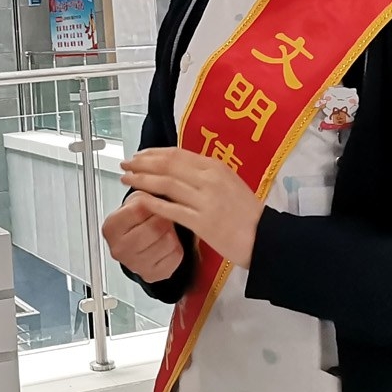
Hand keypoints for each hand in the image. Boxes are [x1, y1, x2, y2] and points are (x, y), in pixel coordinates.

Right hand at [102, 191, 185, 282]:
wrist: (139, 244)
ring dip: (171, 232)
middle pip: (155, 227)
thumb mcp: (135, 201)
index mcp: (111, 228)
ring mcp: (136, 264)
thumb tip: (158, 184)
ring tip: (163, 230)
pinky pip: (175, 256)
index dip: (152, 203)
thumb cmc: (138, 220)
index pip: (139, 209)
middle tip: (161, 217)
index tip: (152, 202)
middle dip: (163, 218)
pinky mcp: (152, 274)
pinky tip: (166, 243)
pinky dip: (176, 247)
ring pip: (168, 241)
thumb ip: (144, 193)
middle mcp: (120, 249)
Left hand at [120, 147, 264, 269]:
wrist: (266, 238)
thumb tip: (178, 168)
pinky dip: (153, 203)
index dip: (154, 153)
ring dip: (142, 180)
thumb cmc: (247, 212)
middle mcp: (209, 179)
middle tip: (125, 163)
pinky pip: (172, 210)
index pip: (178, 154)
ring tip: (126, 178)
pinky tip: (139, 199)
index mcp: (216, 167)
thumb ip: (205, 174)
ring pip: (166, 184)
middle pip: (168, 165)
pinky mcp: (202, 222)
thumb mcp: (229, 182)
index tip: (139, 154)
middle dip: (142, 163)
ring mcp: (205, 200)